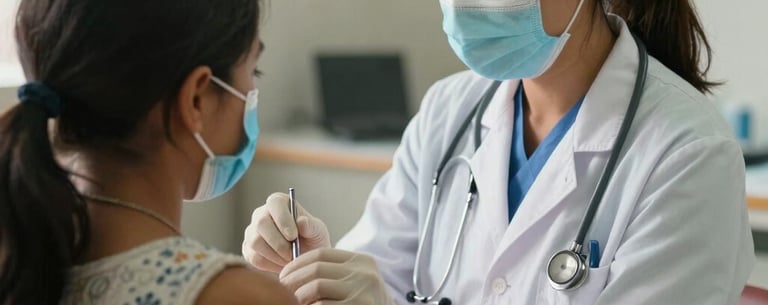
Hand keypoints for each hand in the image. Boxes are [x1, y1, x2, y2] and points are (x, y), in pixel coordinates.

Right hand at [243, 192, 330, 272]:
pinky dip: (270, 265)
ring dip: (275, 255)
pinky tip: (282, 264)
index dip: (282, 219)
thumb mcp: (318, 231)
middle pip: (261, 224)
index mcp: (279, 203)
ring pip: (255, 242)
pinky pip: (254, 258)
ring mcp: (252, 232)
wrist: (306, 257)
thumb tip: (301, 221)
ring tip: (290, 259)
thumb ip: (311, 226)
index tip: (293, 236)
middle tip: (292, 254)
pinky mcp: (248, 249)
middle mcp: (261, 214)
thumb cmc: (312, 239)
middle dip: (278, 242)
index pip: (275, 203)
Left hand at [280, 248, 395, 304]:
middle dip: (293, 281)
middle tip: (282, 291)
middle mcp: (365, 273)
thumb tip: (293, 271)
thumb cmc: (364, 302)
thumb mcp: (354, 280)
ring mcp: (362, 291)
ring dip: (298, 297)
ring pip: (316, 287)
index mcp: (362, 261)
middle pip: (316, 269)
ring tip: (293, 303)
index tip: (283, 275)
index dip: (297, 263)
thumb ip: (333, 272)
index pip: (321, 254)